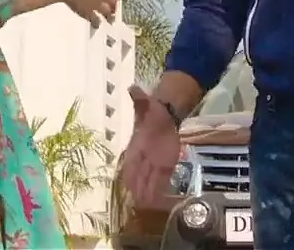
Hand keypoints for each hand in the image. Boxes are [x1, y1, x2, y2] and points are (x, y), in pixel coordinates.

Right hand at [59, 0, 119, 26]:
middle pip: (113, 2)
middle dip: (113, 5)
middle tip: (113, 9)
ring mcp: (96, 4)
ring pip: (107, 12)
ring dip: (108, 15)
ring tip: (108, 19)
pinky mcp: (88, 13)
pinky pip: (95, 20)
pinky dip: (96, 23)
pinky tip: (95, 24)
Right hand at [121, 86, 181, 207]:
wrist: (164, 114)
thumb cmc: (153, 110)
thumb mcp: (146, 104)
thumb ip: (140, 99)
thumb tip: (133, 88)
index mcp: (137, 143)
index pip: (131, 161)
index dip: (130, 173)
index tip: (127, 184)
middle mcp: (144, 155)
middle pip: (140, 174)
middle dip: (138, 188)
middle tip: (136, 202)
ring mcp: (154, 161)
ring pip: (150, 179)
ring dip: (148, 192)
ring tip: (146, 206)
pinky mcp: (166, 163)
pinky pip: (163, 177)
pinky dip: (161, 187)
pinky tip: (159, 199)